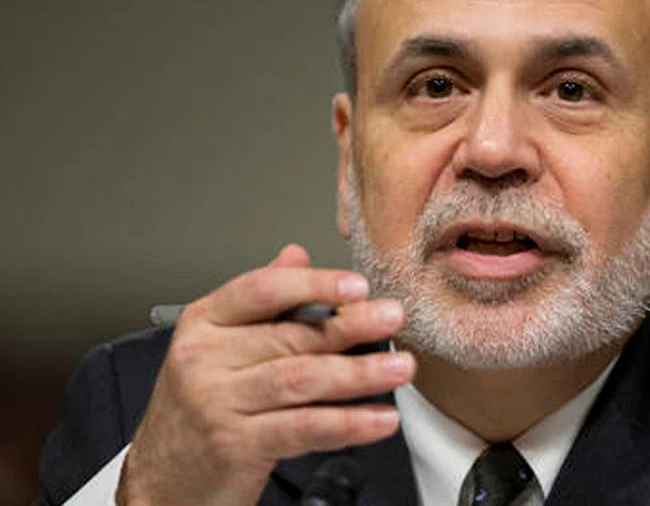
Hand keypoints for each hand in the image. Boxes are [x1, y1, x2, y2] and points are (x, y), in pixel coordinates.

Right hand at [117, 244, 412, 504]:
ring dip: (359, 373)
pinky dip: (348, 423)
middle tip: (393, 319)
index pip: (261, 290)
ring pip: (301, 379)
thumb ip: (259, 300)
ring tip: (399, 368)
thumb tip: (296, 256)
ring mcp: (218, 403)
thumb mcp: (216, 345)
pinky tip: (379, 419)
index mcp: (204, 323)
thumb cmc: (196, 407)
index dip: (313, 284)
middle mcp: (205, 359)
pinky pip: (303, 429)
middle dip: (351, 326)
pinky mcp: (236, 446)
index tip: (357, 284)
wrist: (161, 480)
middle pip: (290, 335)